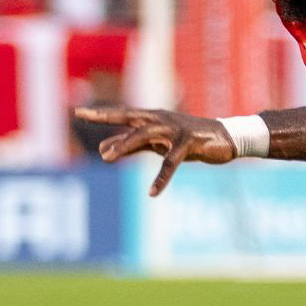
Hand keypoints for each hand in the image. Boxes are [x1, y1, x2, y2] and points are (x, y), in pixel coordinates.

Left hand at [74, 107, 235, 195]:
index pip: (122, 114)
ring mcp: (174, 129)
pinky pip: (171, 162)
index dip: (100, 113)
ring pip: (144, 135)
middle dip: (108, 124)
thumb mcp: (156, 142)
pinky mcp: (189, 142)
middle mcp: (160, 119)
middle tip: (94, 144)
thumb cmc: (189, 139)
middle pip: (130, 121)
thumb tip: (102, 150)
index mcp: (151, 118)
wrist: (226, 137)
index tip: (78, 112)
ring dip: (124, 145)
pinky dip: (161, 178)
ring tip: (107, 158)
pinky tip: (152, 193)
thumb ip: (131, 145)